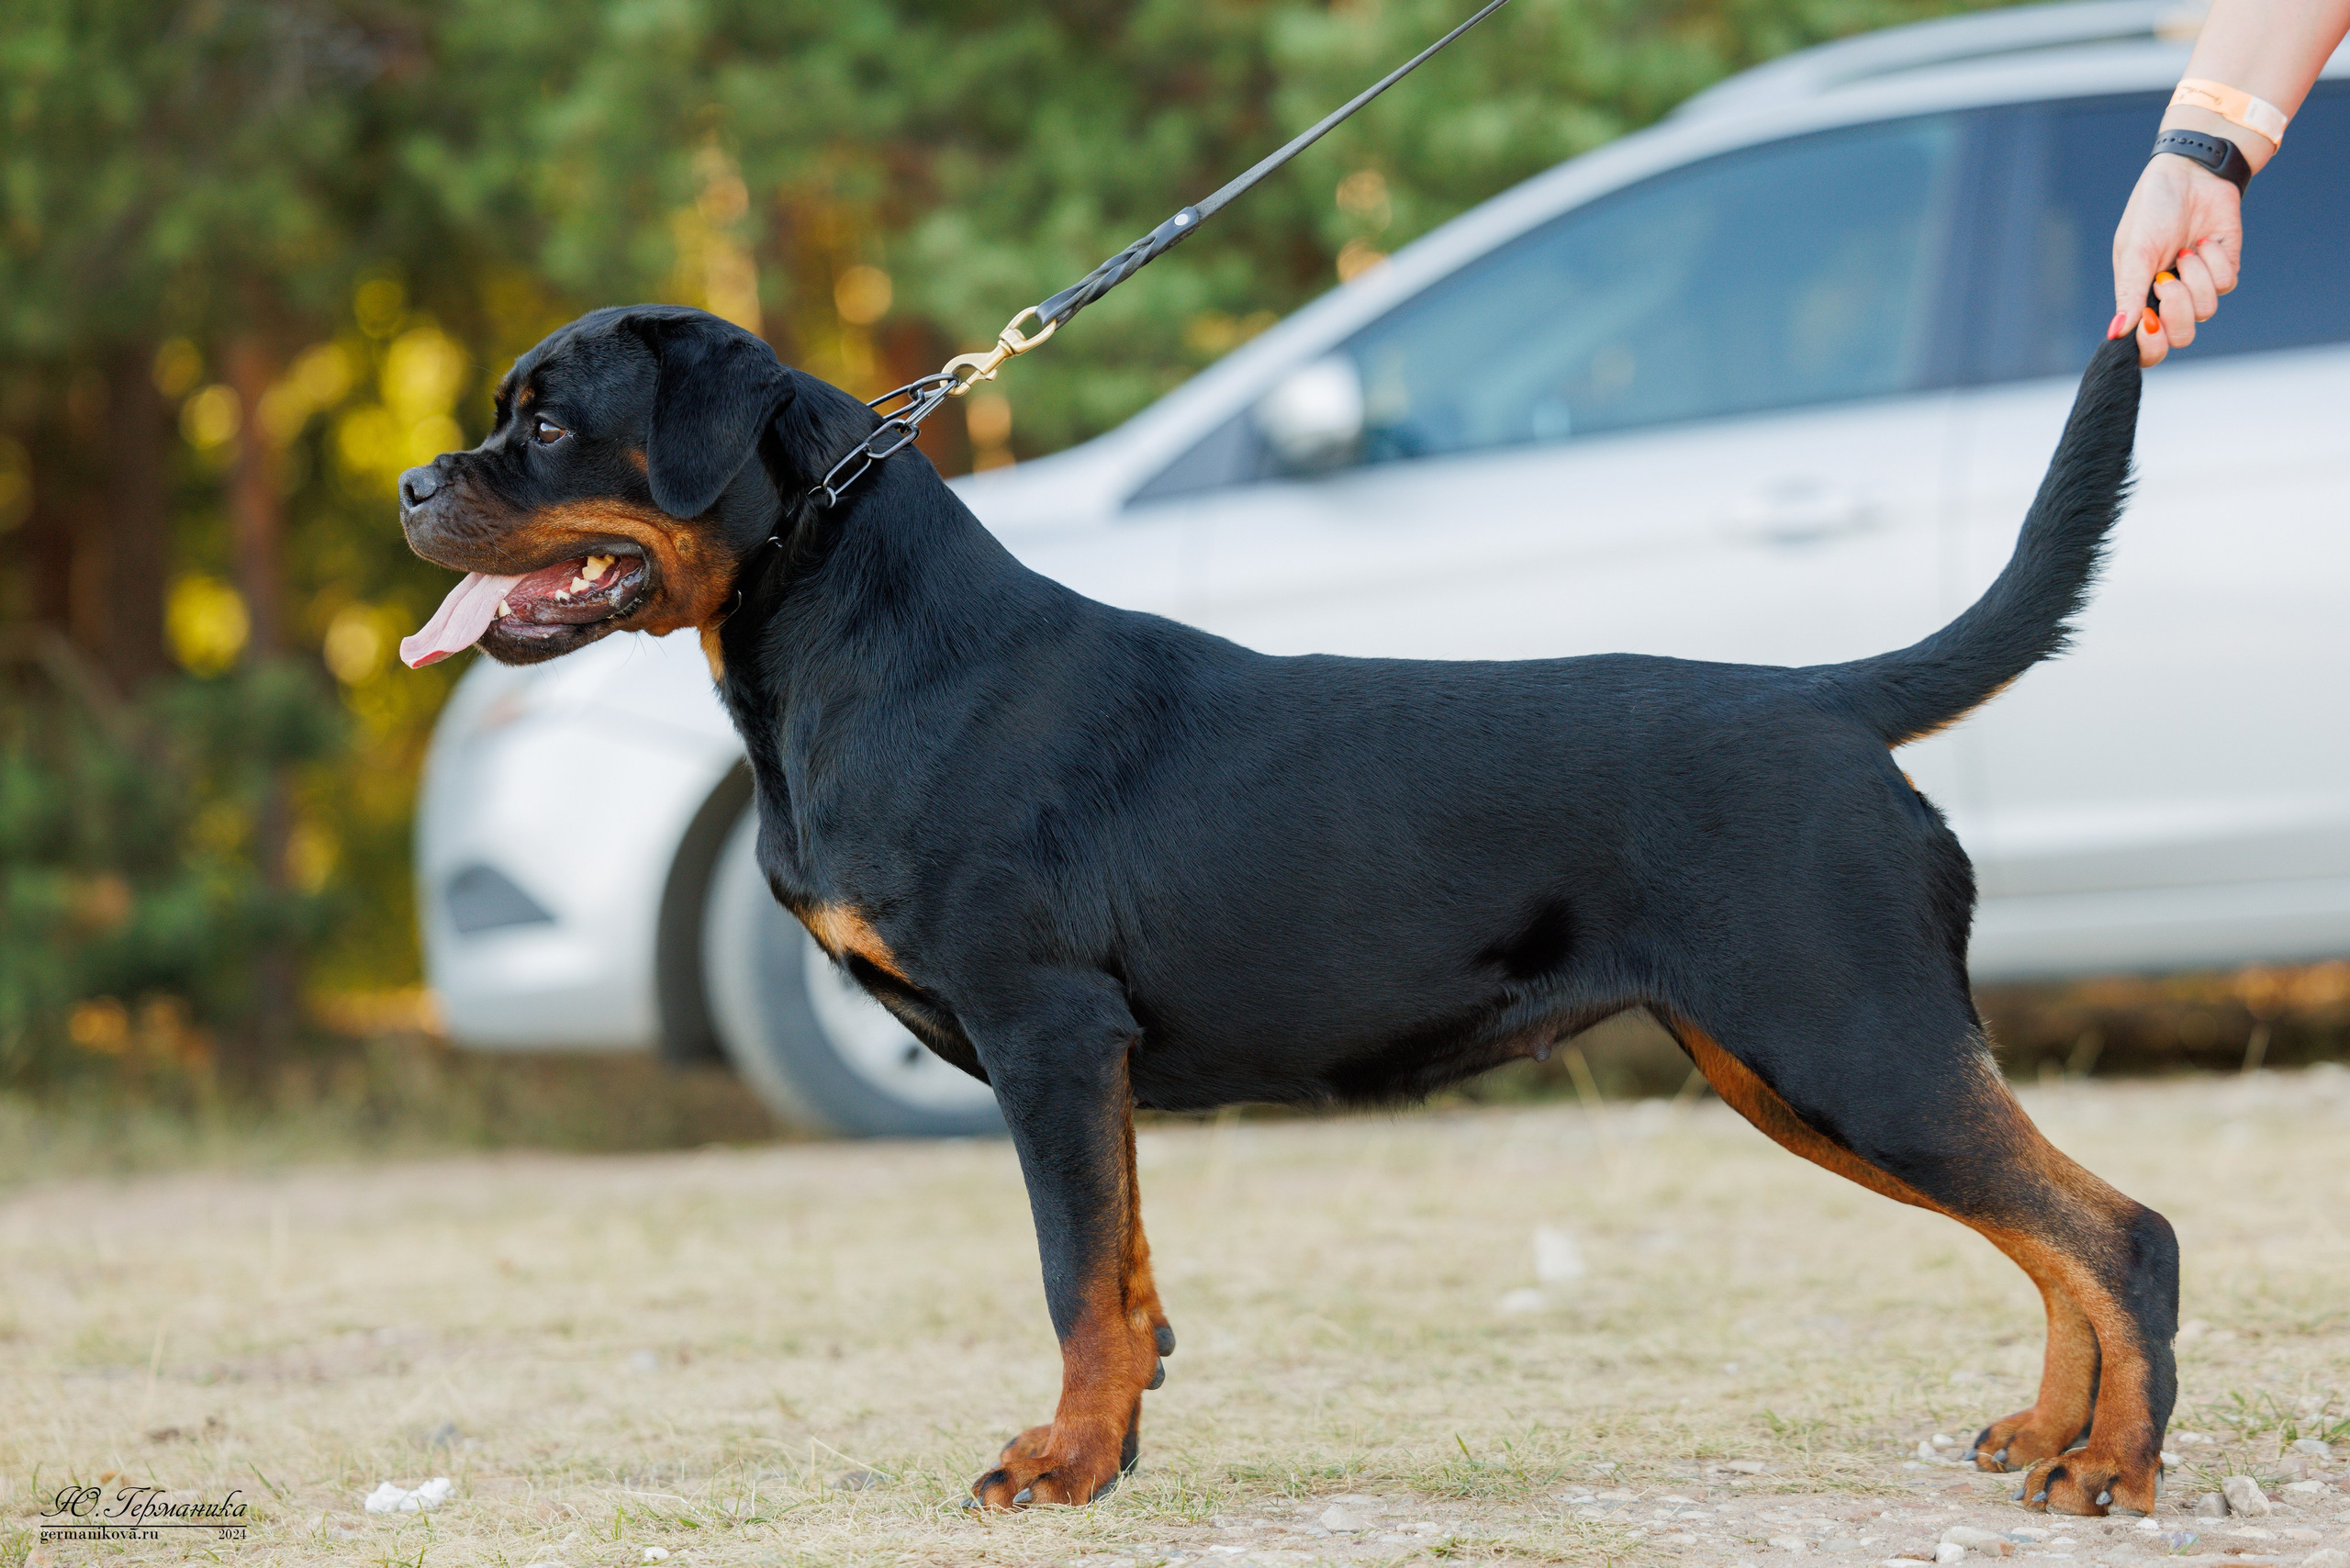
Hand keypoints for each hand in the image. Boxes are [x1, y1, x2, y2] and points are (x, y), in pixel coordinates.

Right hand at [2110, 154, 2241, 365]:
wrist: (2192, 174)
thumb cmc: (2152, 210)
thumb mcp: (2133, 252)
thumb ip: (2128, 294)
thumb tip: (2116, 332)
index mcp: (2140, 298)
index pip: (2148, 346)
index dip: (2150, 346)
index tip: (2148, 322)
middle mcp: (2170, 298)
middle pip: (2181, 336)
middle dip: (2177, 310)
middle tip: (2167, 281)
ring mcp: (2199, 284)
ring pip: (2206, 309)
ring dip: (2195, 276)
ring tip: (2185, 249)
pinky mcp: (2225, 268)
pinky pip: (2226, 283)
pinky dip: (2214, 261)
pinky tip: (2203, 241)